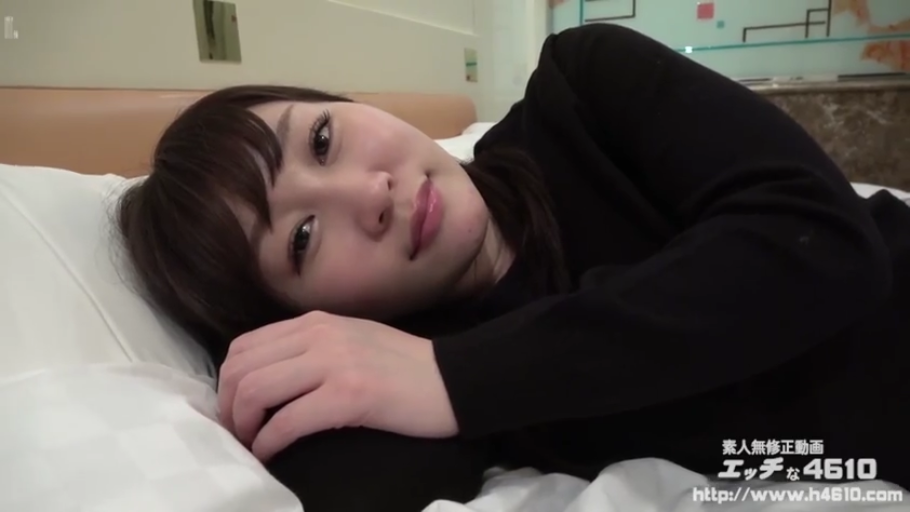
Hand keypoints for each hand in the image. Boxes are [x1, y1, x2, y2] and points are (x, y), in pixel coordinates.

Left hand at [217, 311, 458, 460]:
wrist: (454, 379)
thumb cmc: (404, 367)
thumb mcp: (350, 342)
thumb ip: (309, 350)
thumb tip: (266, 380)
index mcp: (315, 323)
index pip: (244, 347)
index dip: (226, 384)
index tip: (234, 412)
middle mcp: (318, 335)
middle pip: (241, 369)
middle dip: (227, 408)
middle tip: (238, 435)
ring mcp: (334, 362)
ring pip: (255, 392)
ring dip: (243, 426)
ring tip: (252, 445)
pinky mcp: (350, 395)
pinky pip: (287, 421)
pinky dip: (269, 443)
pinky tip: (272, 454)